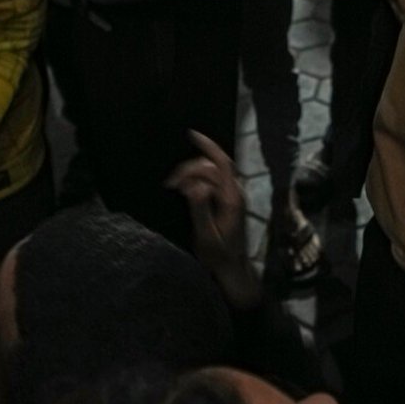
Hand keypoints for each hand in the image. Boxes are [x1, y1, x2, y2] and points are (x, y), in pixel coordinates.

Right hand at [166, 129, 259, 307]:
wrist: (232, 269)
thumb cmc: (218, 256)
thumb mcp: (206, 235)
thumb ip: (200, 209)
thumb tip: (193, 185)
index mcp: (232, 198)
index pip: (221, 163)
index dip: (208, 145)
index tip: (191, 134)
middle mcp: (235, 193)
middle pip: (214, 166)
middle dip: (191, 166)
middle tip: (169, 183)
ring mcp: (233, 197)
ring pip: (213, 172)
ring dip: (193, 173)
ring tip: (173, 187)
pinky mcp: (229, 202)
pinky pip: (214, 181)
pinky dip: (199, 177)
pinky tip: (186, 186)